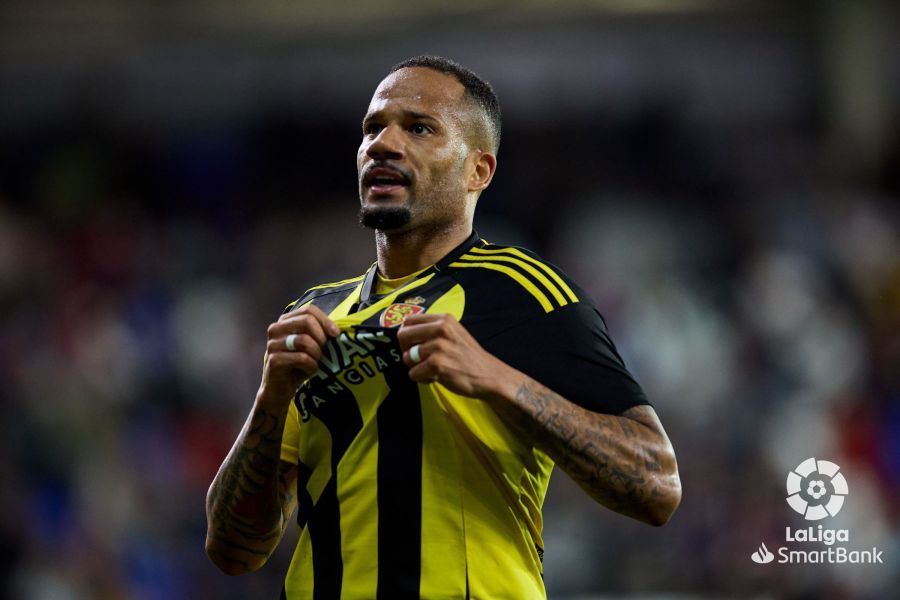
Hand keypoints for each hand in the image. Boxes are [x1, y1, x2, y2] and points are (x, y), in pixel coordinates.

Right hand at [258, 304, 339, 408]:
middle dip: (321, 337)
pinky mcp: (274, 360)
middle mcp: (276, 329)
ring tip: (316, 362)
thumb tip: (337, 329)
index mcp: (285, 321)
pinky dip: (311, 365)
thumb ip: (319, 333)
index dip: (325, 321)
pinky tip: (310, 370)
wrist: (280, 389)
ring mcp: (272, 344)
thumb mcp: (310, 345)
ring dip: (317, 353)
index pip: (309, 310)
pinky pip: (302, 358)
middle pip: (306, 321)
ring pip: (304, 340)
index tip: (336, 334)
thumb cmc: (298, 365)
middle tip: (325, 350)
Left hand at [397, 313, 511, 397]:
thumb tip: (407, 333)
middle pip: (403, 335)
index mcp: (444, 319)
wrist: (489, 376)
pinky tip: (436, 378)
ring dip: (416, 367)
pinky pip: (413, 373)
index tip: (412, 345)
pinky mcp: (437, 364)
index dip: (406, 335)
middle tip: (418, 359)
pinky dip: (422, 379)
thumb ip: (433, 330)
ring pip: (407, 357)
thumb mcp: (454, 333)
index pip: (409, 320)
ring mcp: (438, 346)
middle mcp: (440, 328)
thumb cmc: (469, 357)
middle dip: (406, 350)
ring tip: (431, 370)